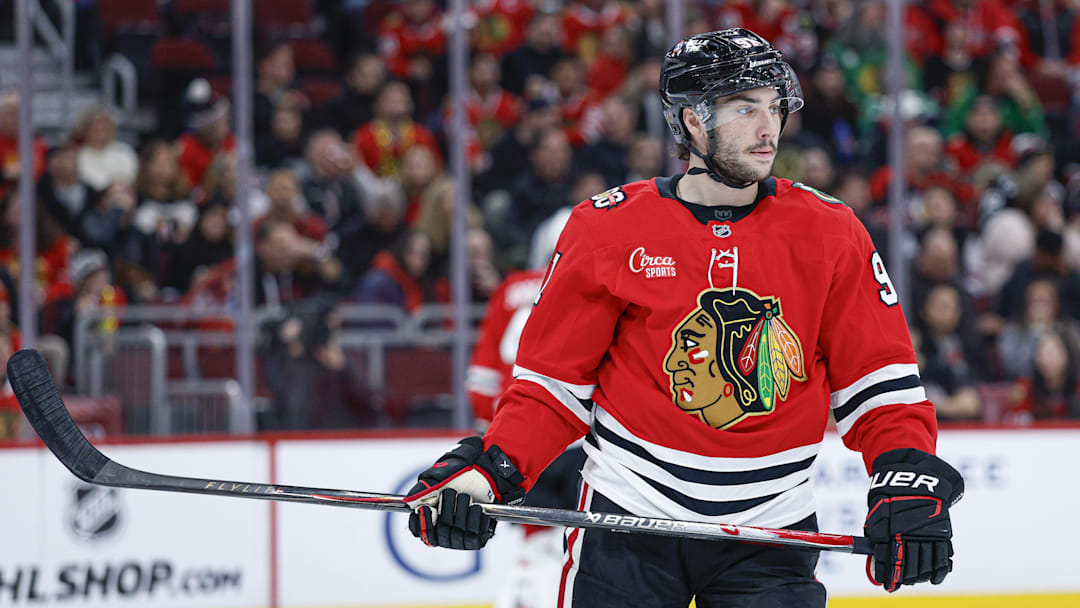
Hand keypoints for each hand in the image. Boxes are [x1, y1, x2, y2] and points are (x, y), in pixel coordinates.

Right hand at [405, 436, 524, 549]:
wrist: (484, 475)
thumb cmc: (457, 477)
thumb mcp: (437, 478)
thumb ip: (422, 489)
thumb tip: (410, 500)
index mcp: (430, 521)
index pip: (419, 531)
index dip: (421, 523)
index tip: (425, 508)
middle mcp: (443, 534)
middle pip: (440, 531)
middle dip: (446, 509)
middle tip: (450, 492)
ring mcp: (460, 539)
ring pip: (457, 533)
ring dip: (462, 510)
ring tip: (466, 496)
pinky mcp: (477, 540)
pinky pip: (474, 537)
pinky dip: (476, 519)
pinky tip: (478, 508)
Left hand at [864, 449, 963, 591]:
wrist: (916, 476)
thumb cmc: (891, 494)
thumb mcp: (877, 512)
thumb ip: (876, 535)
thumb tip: (875, 561)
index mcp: (891, 528)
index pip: (889, 559)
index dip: (889, 575)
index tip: (887, 584)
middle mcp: (910, 533)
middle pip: (908, 564)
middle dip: (904, 577)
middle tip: (900, 583)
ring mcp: (928, 532)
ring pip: (926, 563)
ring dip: (919, 576)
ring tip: (914, 581)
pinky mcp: (943, 531)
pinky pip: (943, 556)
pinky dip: (939, 570)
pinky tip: (934, 578)